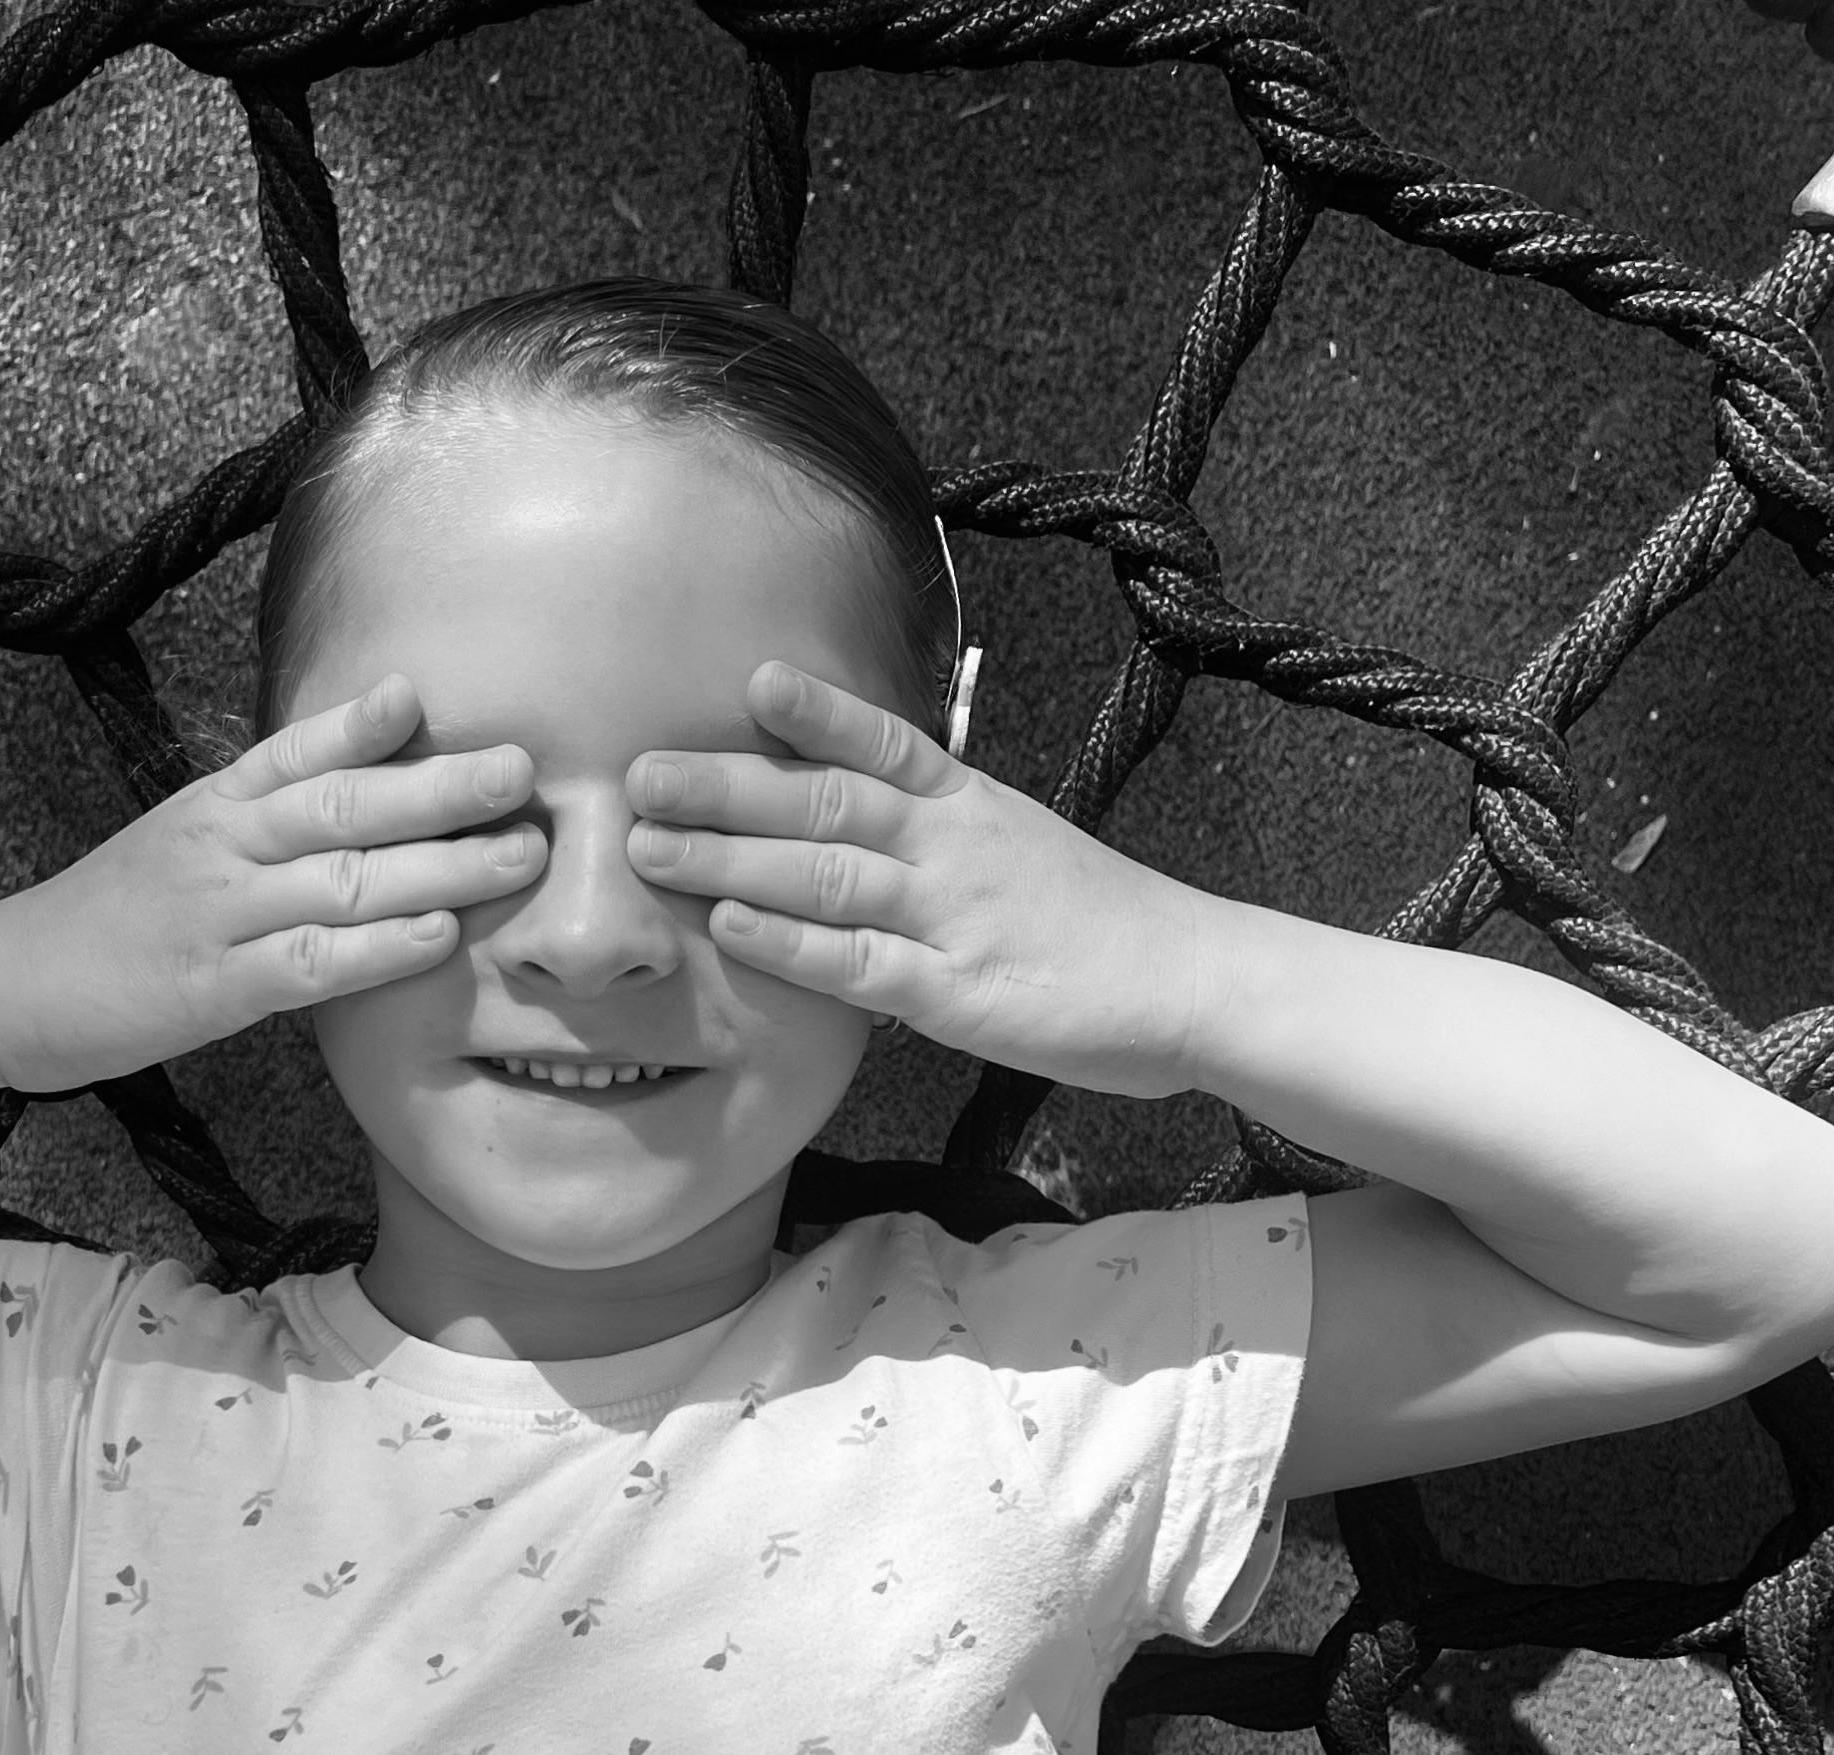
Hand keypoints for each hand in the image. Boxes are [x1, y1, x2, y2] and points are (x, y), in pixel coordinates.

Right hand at [0, 675, 541, 1095]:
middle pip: (343, 805)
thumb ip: (258, 823)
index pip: (295, 749)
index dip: (362, 722)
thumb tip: (348, 799)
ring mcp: (219, 915)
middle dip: (441, 787)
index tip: (426, 695)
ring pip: (342, 878)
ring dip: (440, 865)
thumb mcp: (179, 848)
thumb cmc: (106, 923)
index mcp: (213, 806)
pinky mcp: (214, 990)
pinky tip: (437, 937)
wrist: (3, 986)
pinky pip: (310, 964)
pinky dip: (379, 949)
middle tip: (524, 772)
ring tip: (517, 855)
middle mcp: (221, 847)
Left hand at [624, 662, 1209, 1097]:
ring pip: (829, 875)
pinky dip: (793, 943)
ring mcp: (956, 918)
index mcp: (973, 806)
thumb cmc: (1102, 925)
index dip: (817, 713)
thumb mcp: (1021, 851)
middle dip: (726, 788)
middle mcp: (957, 848)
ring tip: (651, 848)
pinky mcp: (959, 994)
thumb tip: (863, 820)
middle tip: (639, 776)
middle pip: (828, 803)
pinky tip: (734, 927)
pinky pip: (860, 964)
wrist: (1194, 983)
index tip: (751, 682)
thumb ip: (942, 834)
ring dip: (732, 859)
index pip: (885, 743)